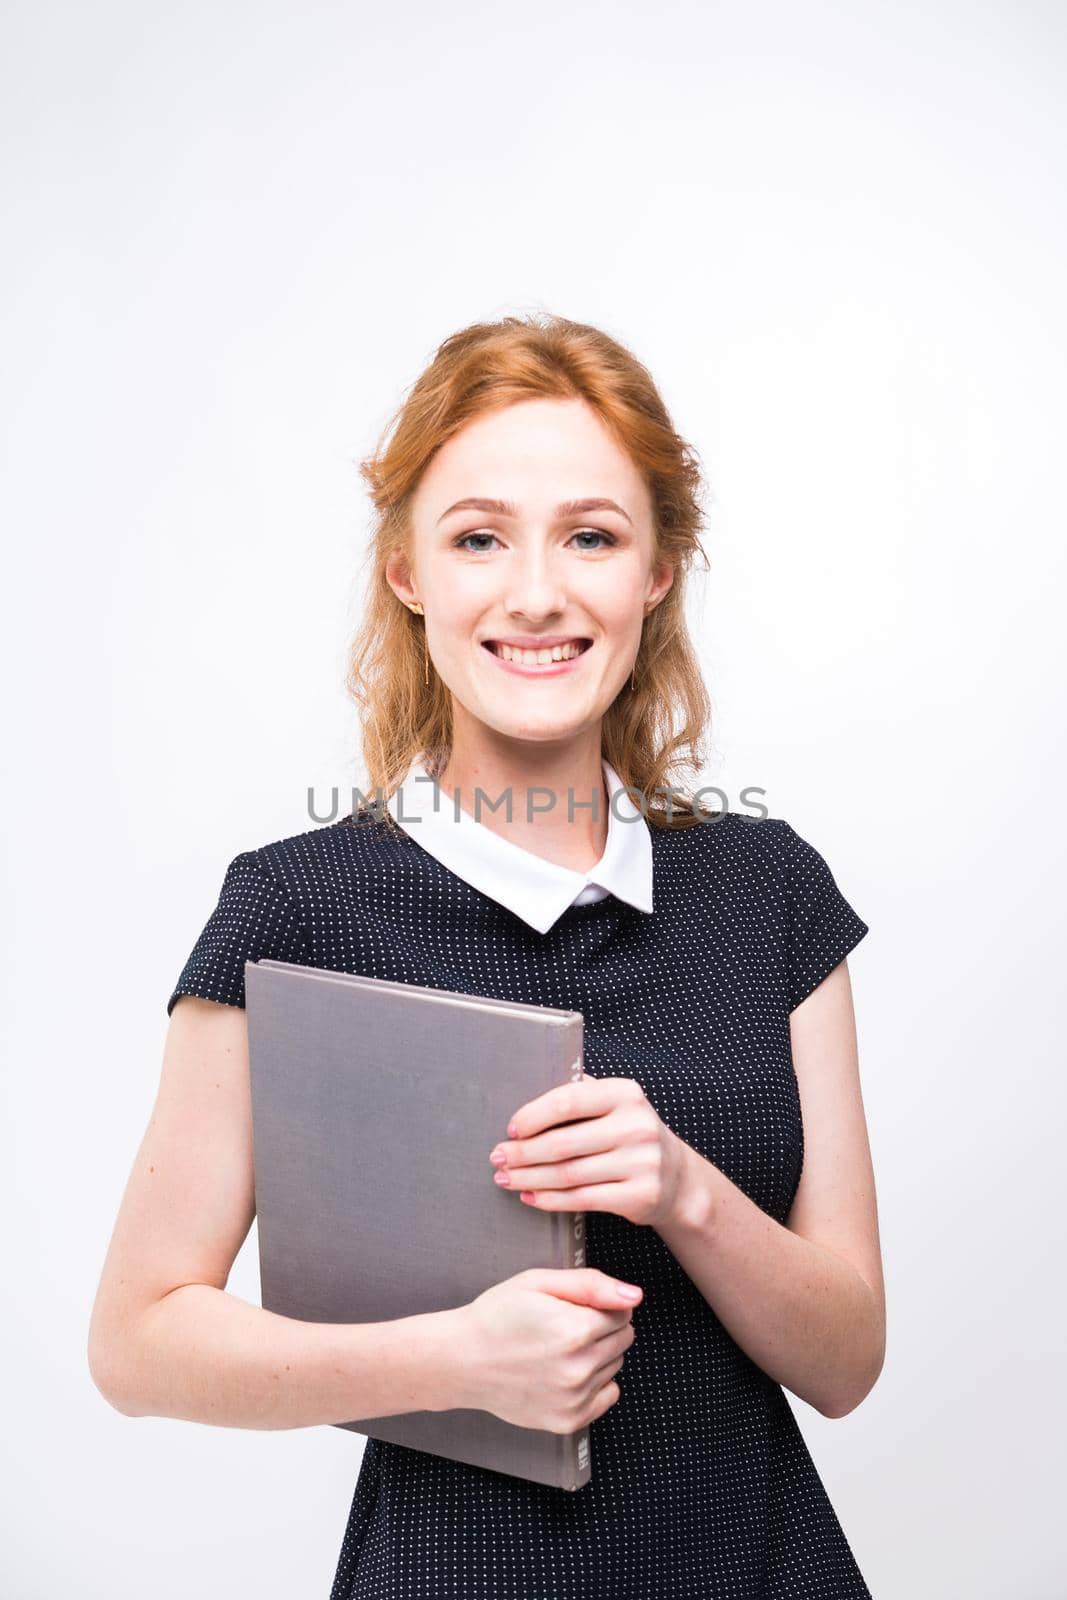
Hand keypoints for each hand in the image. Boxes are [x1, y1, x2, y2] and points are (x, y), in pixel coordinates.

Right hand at [452, 1266, 638, 1432]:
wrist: (462, 1360)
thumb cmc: (497, 1316)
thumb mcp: (539, 1282)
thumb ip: (592, 1284)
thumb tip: (634, 1295)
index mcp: (575, 1330)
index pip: (623, 1313)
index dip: (601, 1305)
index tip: (576, 1306)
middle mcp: (579, 1368)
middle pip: (623, 1339)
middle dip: (603, 1328)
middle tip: (565, 1325)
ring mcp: (574, 1399)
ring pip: (615, 1366)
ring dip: (598, 1354)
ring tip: (559, 1348)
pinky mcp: (568, 1420)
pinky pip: (608, 1396)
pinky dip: (595, 1383)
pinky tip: (565, 1372)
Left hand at [489, 1073, 688, 1227]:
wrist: (677, 1178)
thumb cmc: (629, 1134)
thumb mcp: (615, 1104)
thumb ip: (580, 1095)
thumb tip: (522, 1094)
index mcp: (624, 1093)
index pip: (568, 1100)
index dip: (533, 1116)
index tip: (511, 1130)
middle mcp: (636, 1126)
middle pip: (563, 1143)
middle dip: (522, 1153)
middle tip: (497, 1158)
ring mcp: (641, 1163)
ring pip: (568, 1175)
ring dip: (529, 1178)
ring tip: (506, 1179)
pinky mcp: (640, 1196)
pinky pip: (582, 1199)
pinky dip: (549, 1200)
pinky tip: (530, 1197)